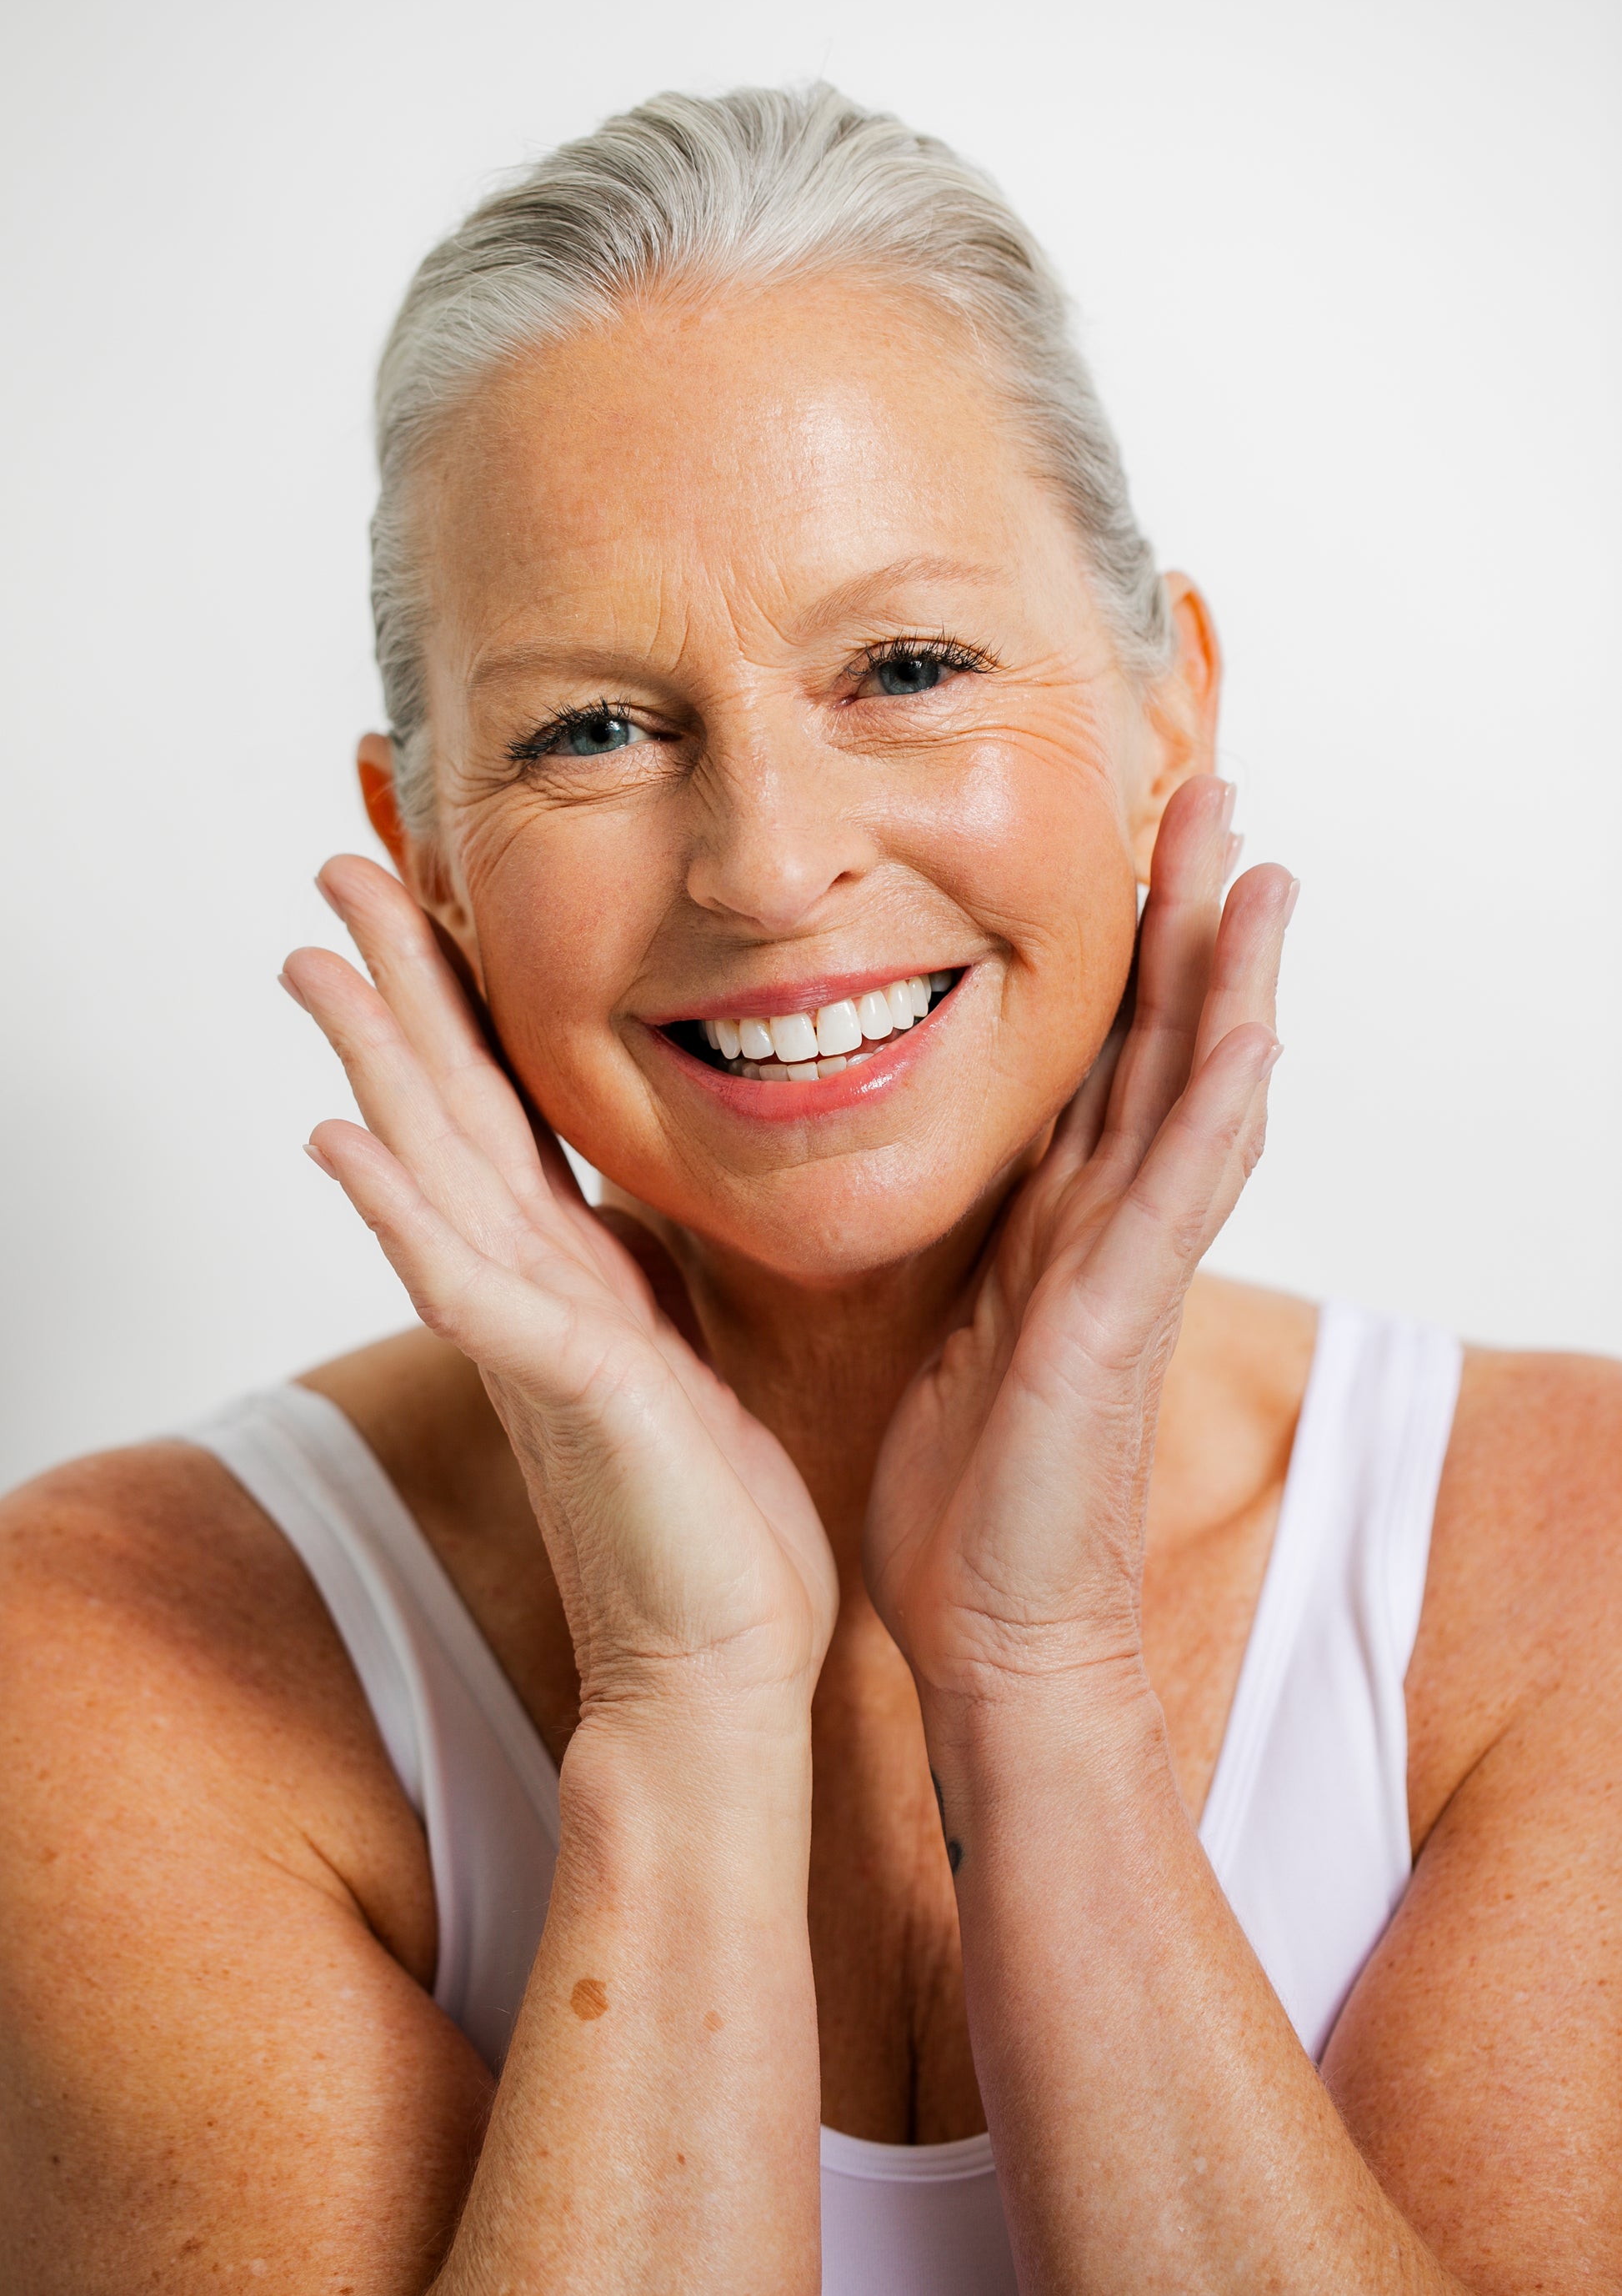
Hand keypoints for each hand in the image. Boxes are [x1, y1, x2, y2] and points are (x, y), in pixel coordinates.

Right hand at [283, 858, 836, 1731]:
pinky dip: (395, 1208)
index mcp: (572, 1274)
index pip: (501, 1111)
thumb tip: (644, 1200)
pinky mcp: (558, 1387)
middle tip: (338, 872)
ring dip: (371, 1061)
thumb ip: (646, 1267)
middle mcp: (530, 1289)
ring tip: (314, 957)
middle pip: (446, 1109)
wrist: (723, 1662)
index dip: (458, 1005)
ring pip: (433, 1168)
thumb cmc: (715, 1519)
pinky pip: (460, 1281)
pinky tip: (337, 1137)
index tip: (429, 900)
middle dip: (393, 989)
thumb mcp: (684, 1349)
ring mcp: (530, 1334)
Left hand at [864, 778, 1291, 1711]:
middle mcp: (1106, 1229)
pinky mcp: (1115, 1322)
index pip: (1102, 1057)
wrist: (993, 1636)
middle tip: (1207, 794)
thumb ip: (959, 1243)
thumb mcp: (946, 1328)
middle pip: (1163, 1044)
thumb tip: (924, 1175)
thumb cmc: (965, 1500)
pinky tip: (1254, 1025)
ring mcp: (1125, 1271)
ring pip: (1194, 1094)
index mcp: (1055, 1224)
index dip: (1124, 950)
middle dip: (1188, 921)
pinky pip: (1180, 1194)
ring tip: (1258, 865)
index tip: (1125, 839)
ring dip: (1231, 980)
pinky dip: (1220, 1108)